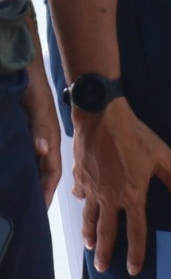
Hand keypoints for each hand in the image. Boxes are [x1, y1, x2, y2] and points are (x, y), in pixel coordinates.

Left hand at [22, 65, 59, 204]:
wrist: (22, 67)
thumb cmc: (32, 87)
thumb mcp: (37, 108)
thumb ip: (41, 128)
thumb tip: (42, 151)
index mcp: (50, 140)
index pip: (51, 172)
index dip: (47, 190)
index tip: (40, 209)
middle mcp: (42, 142)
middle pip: (42, 172)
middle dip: (38, 191)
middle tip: (29, 210)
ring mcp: (33, 138)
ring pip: (32, 165)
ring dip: (28, 180)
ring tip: (19, 197)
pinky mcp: (23, 132)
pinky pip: (23, 155)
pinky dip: (19, 166)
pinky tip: (10, 173)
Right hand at [74, 98, 170, 274]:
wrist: (102, 117)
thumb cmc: (137, 137)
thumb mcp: (163, 159)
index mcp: (131, 196)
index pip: (135, 231)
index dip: (135, 252)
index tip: (133, 270)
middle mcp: (109, 197)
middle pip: (107, 231)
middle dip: (105, 252)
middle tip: (102, 269)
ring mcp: (91, 187)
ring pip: (89, 217)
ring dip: (90, 233)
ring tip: (89, 246)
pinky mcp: (79, 175)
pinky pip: (80, 194)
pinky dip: (82, 202)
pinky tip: (82, 204)